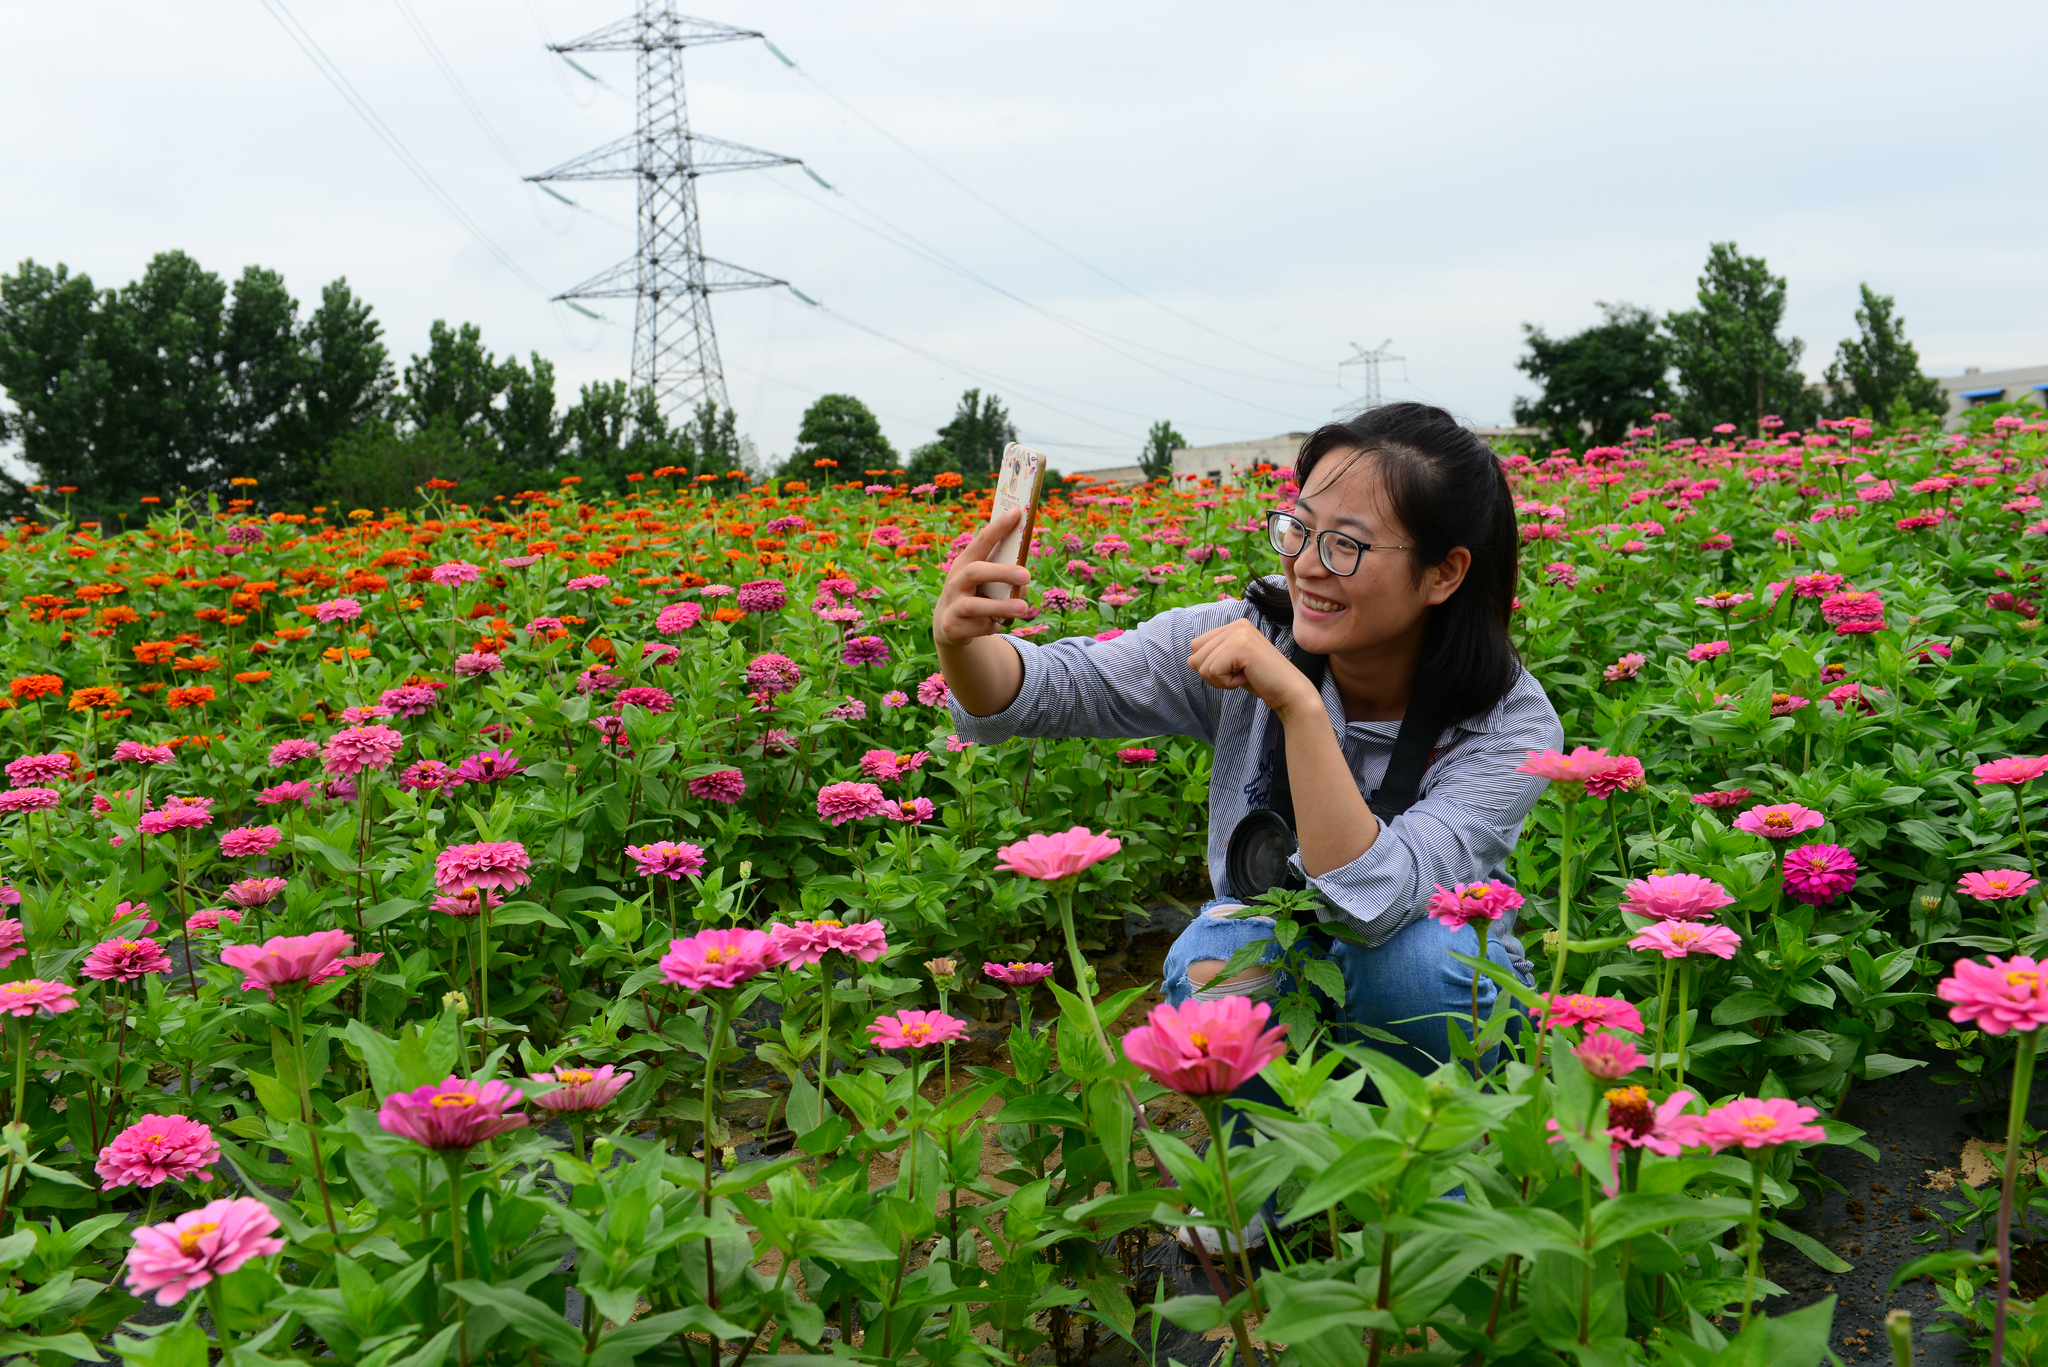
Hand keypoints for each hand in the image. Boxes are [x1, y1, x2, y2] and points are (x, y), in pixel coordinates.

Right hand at [932, 507, 1033, 648]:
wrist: (950, 624)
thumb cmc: (976, 593)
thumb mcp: (985, 580)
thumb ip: (1004, 575)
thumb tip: (1023, 582)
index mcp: (965, 562)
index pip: (982, 541)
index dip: (999, 526)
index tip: (1018, 512)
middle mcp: (956, 581)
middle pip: (975, 572)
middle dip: (1002, 572)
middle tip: (1026, 575)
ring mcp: (953, 604)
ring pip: (976, 605)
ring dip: (1002, 606)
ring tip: (1024, 607)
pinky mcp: (953, 627)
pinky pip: (979, 626)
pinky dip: (993, 625)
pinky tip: (998, 624)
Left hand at [1187, 618, 1321, 719]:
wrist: (1290, 692)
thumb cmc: (1262, 680)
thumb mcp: (1232, 665)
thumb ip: (1212, 658)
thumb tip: (1190, 660)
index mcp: (1235, 625)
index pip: (1197, 645)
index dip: (1210, 665)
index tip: (1235, 669)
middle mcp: (1237, 625)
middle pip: (1196, 655)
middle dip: (1213, 674)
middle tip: (1240, 675)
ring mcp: (1239, 633)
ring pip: (1202, 665)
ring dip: (1221, 680)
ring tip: (1245, 675)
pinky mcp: (1241, 647)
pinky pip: (1213, 672)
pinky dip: (1227, 683)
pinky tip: (1246, 678)